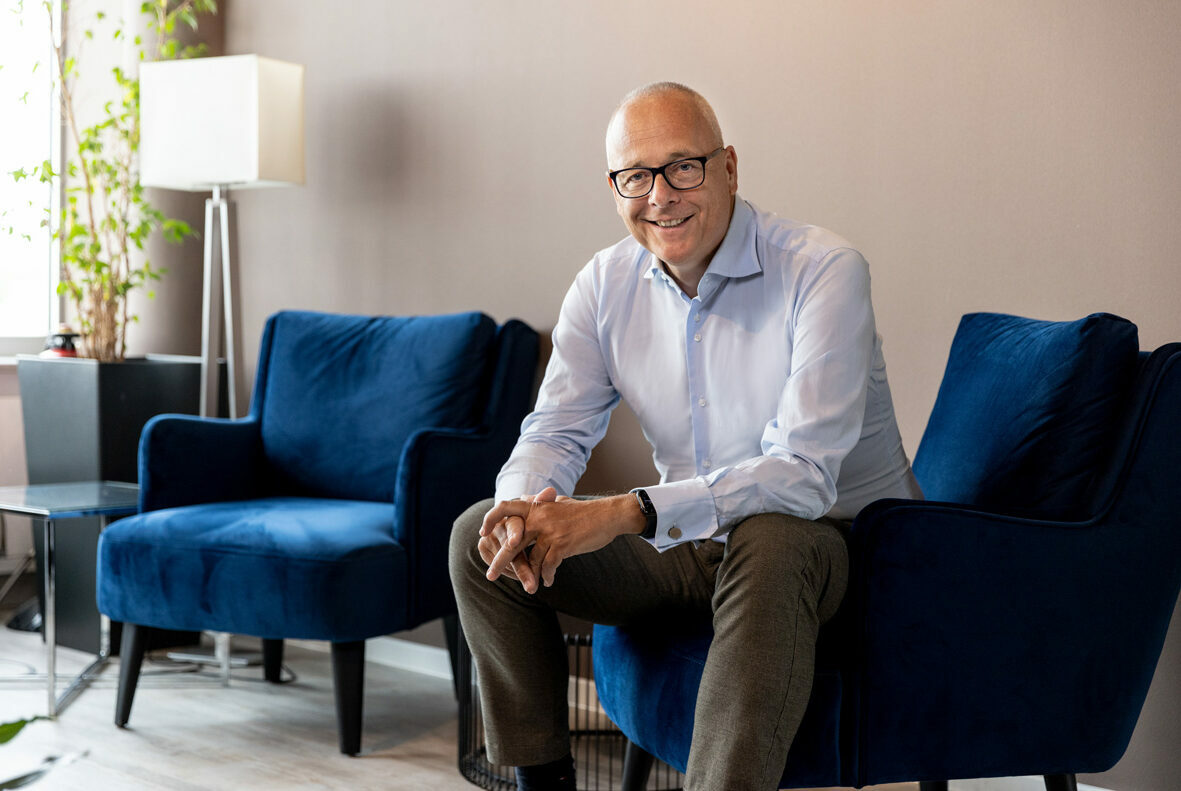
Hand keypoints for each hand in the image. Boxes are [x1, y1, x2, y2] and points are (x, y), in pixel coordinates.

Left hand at [479, 489, 645, 592]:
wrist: (609, 515)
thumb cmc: (584, 512)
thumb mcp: (559, 503)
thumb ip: (541, 503)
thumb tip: (525, 499)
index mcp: (536, 506)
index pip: (505, 508)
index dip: (491, 519)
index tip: (483, 534)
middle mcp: (540, 517)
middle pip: (512, 542)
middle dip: (500, 561)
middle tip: (490, 575)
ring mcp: (551, 531)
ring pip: (531, 559)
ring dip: (529, 576)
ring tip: (529, 586)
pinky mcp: (563, 544)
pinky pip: (548, 565)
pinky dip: (547, 576)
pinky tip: (548, 582)